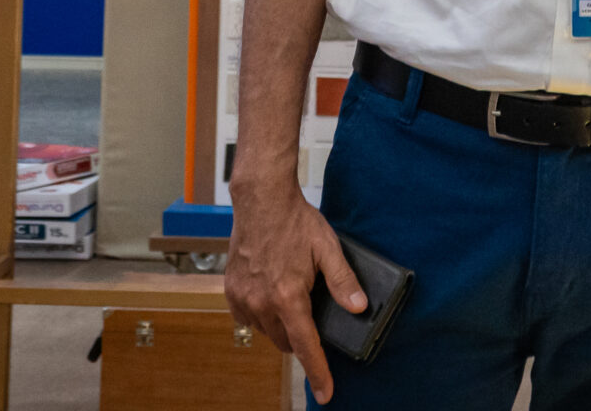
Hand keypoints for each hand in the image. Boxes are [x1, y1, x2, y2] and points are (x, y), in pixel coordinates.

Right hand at [222, 183, 364, 403]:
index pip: (307, 347)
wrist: (261, 199)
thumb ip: (343, 282)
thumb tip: (359, 308)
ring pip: (266, 332)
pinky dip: (261, 315)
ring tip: (291, 299)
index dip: (318, 373)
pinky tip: (270, 295)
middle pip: (286, 342)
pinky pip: (247, 318)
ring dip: (281, 326)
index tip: (325, 393)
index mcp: (289, 297)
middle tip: (312, 315)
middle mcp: (262, 302)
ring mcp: (244, 297)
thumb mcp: (328, 249)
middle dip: (301, 338)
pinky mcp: (231, 290)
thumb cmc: (295, 221)